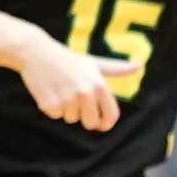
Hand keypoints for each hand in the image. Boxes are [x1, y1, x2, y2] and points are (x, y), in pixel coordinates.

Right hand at [17, 31, 133, 131]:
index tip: (101, 125)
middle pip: (91, 124)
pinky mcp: (50, 104)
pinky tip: (49, 90)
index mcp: (99, 85)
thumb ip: (116, 69)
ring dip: (66, 109)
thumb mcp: (93, 63)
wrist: (35, 52)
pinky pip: (55, 116)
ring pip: (71, 119)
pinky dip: (51, 107)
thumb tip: (140, 65)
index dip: (106, 124)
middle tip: (74, 98)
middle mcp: (85, 93)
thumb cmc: (68, 59)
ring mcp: (67, 99)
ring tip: (60, 89)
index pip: (111, 116)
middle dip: (84, 117)